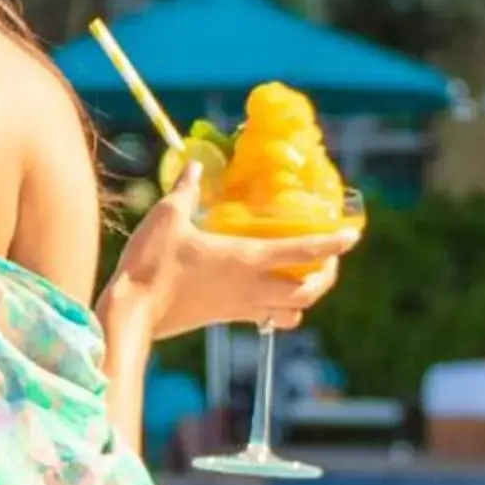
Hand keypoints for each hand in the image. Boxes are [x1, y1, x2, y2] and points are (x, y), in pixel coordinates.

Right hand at [104, 165, 358, 342]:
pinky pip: (267, 318)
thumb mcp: (167, 217)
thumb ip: (185, 191)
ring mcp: (241, 307)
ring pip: (293, 312)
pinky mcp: (226, 318)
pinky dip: (280, 309)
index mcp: (246, 258)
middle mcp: (252, 286)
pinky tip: (268, 293)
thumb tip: (194, 165)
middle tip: (329, 258)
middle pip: (309, 292)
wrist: (132, 313)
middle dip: (327, 276)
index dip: (333, 243)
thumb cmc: (152, 264)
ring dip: (306, 297)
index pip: (303, 251)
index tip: (353, 235)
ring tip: (305, 278)